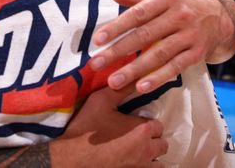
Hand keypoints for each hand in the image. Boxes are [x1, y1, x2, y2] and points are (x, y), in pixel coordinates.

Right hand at [52, 85, 166, 167]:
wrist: (71, 160)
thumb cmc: (86, 128)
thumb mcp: (101, 101)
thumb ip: (121, 88)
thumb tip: (137, 75)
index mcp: (142, 130)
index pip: (158, 125)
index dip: (147, 122)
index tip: (134, 122)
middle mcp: (147, 151)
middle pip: (162, 145)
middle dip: (153, 140)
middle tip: (136, 137)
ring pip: (158, 163)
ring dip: (151, 157)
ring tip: (136, 152)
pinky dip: (143, 167)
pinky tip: (131, 162)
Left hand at [90, 0, 231, 93]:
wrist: (218, 16)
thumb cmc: (179, 4)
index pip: (138, 13)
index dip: (117, 26)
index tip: (97, 40)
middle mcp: (180, 15)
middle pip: (145, 35)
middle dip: (118, 51)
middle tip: (96, 64)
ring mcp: (190, 36)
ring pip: (158, 55)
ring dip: (134, 70)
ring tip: (113, 81)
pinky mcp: (197, 54)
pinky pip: (175, 68)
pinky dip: (158, 78)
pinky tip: (140, 87)